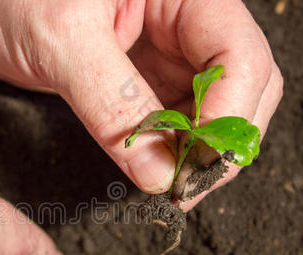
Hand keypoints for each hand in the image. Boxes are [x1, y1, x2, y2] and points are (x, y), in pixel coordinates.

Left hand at [0, 0, 281, 206]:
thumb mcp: (61, 41)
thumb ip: (114, 104)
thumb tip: (158, 173)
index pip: (240, 55)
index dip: (229, 115)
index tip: (196, 164)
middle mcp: (182, 19)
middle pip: (240, 85)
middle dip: (220, 140)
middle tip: (187, 186)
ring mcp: (162, 51)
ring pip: (208, 109)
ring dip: (197, 153)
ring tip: (169, 186)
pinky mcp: (138, 79)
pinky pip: (172, 120)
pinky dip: (169, 151)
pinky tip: (152, 171)